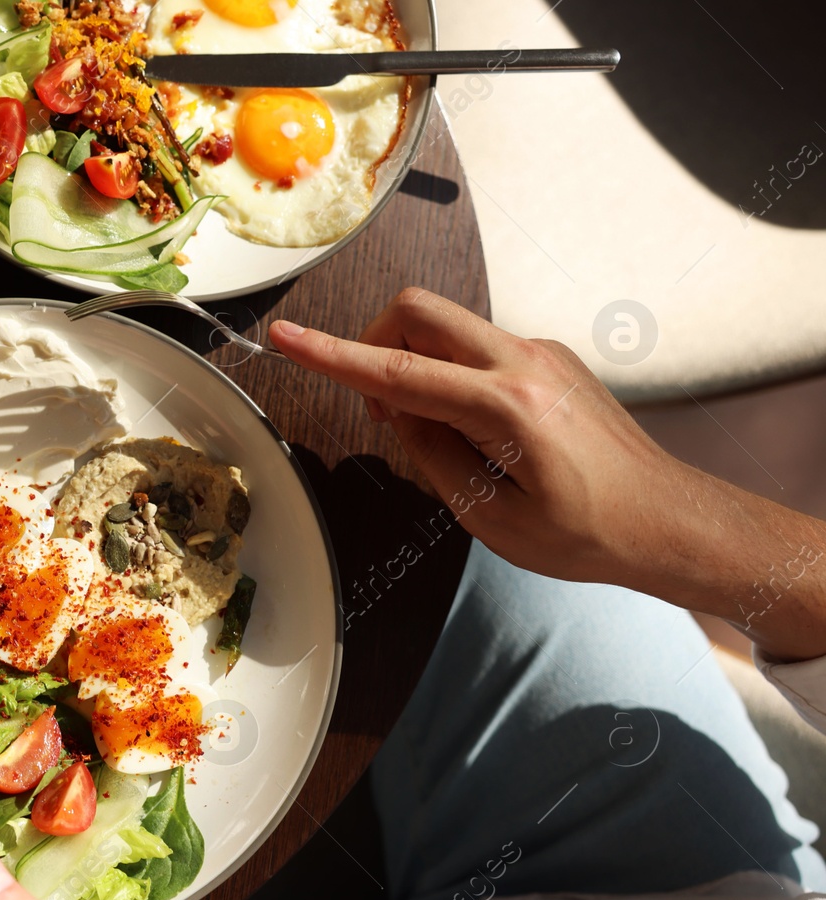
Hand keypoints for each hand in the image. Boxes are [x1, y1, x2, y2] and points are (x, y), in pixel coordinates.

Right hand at [269, 288, 825, 661]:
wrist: (667, 522)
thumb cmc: (584, 534)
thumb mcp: (488, 515)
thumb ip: (431, 453)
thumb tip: (396, 408)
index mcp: (505, 408)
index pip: (396, 372)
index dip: (331, 355)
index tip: (285, 336)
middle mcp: (524, 363)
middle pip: (418, 312)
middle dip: (375, 344)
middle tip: (380, 408)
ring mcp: (540, 353)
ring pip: (445, 327)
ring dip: (415, 365)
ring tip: (435, 436)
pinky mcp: (548, 359)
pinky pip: (474, 347)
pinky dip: (449, 376)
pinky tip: (472, 434)